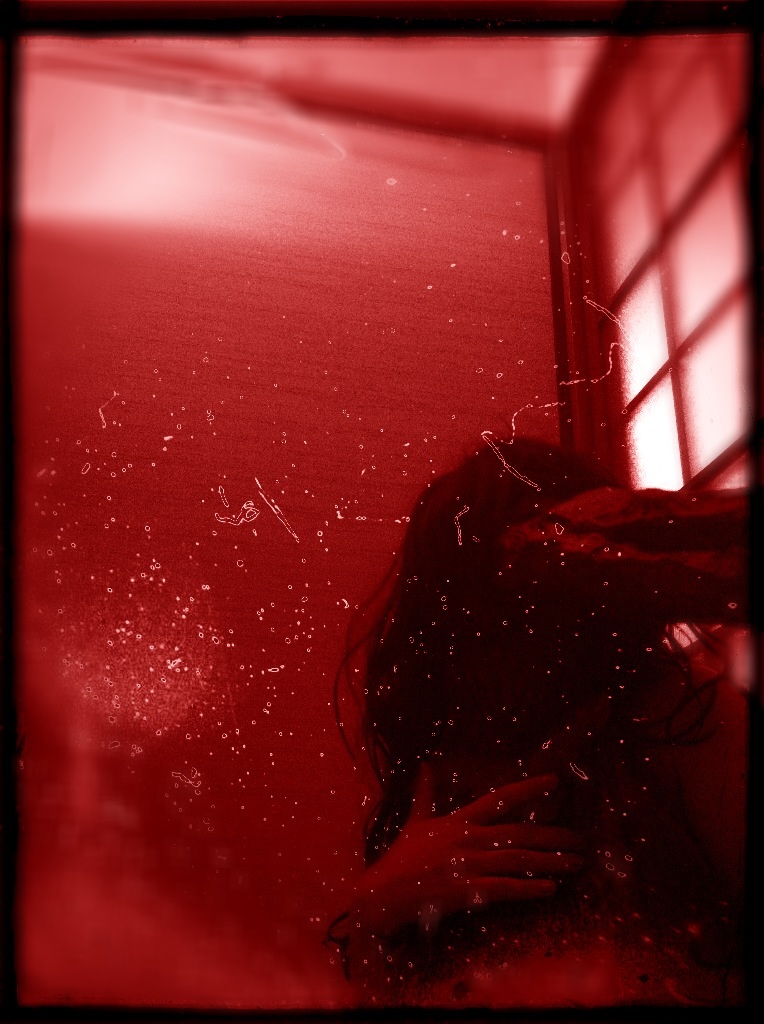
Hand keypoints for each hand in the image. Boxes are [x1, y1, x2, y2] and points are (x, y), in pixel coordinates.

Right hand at [350, 770, 585, 936]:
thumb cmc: (399, 860)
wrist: (380, 894)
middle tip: (579, 838)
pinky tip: (550, 888)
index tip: (555, 780)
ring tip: (574, 863)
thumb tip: (424, 766)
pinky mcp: (465, 891)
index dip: (528, 788)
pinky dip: (529, 888)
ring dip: (549, 862)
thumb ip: (425, 795)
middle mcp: (466, 839)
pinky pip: (504, 889)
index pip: (499, 798)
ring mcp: (466, 865)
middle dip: (552, 835)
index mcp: (457, 821)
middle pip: (518, 833)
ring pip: (517, 860)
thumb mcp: (415, 823)